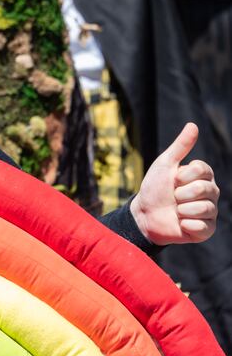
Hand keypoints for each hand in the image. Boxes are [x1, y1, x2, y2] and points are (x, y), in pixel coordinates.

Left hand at [131, 123, 218, 245]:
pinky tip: (180, 223)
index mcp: (202, 176)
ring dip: (183, 209)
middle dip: (181, 193)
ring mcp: (209, 212)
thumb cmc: (154, 187)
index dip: (183, 175)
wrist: (144, 214)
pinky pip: (204, 227)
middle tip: (173, 197)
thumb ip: (180, 146)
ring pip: (205, 208)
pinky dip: (187, 225)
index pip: (202, 169)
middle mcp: (210, 193)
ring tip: (176, 210)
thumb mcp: (165, 164)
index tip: (173, 179)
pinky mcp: (206, 230)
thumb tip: (193, 125)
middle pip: (204, 189)